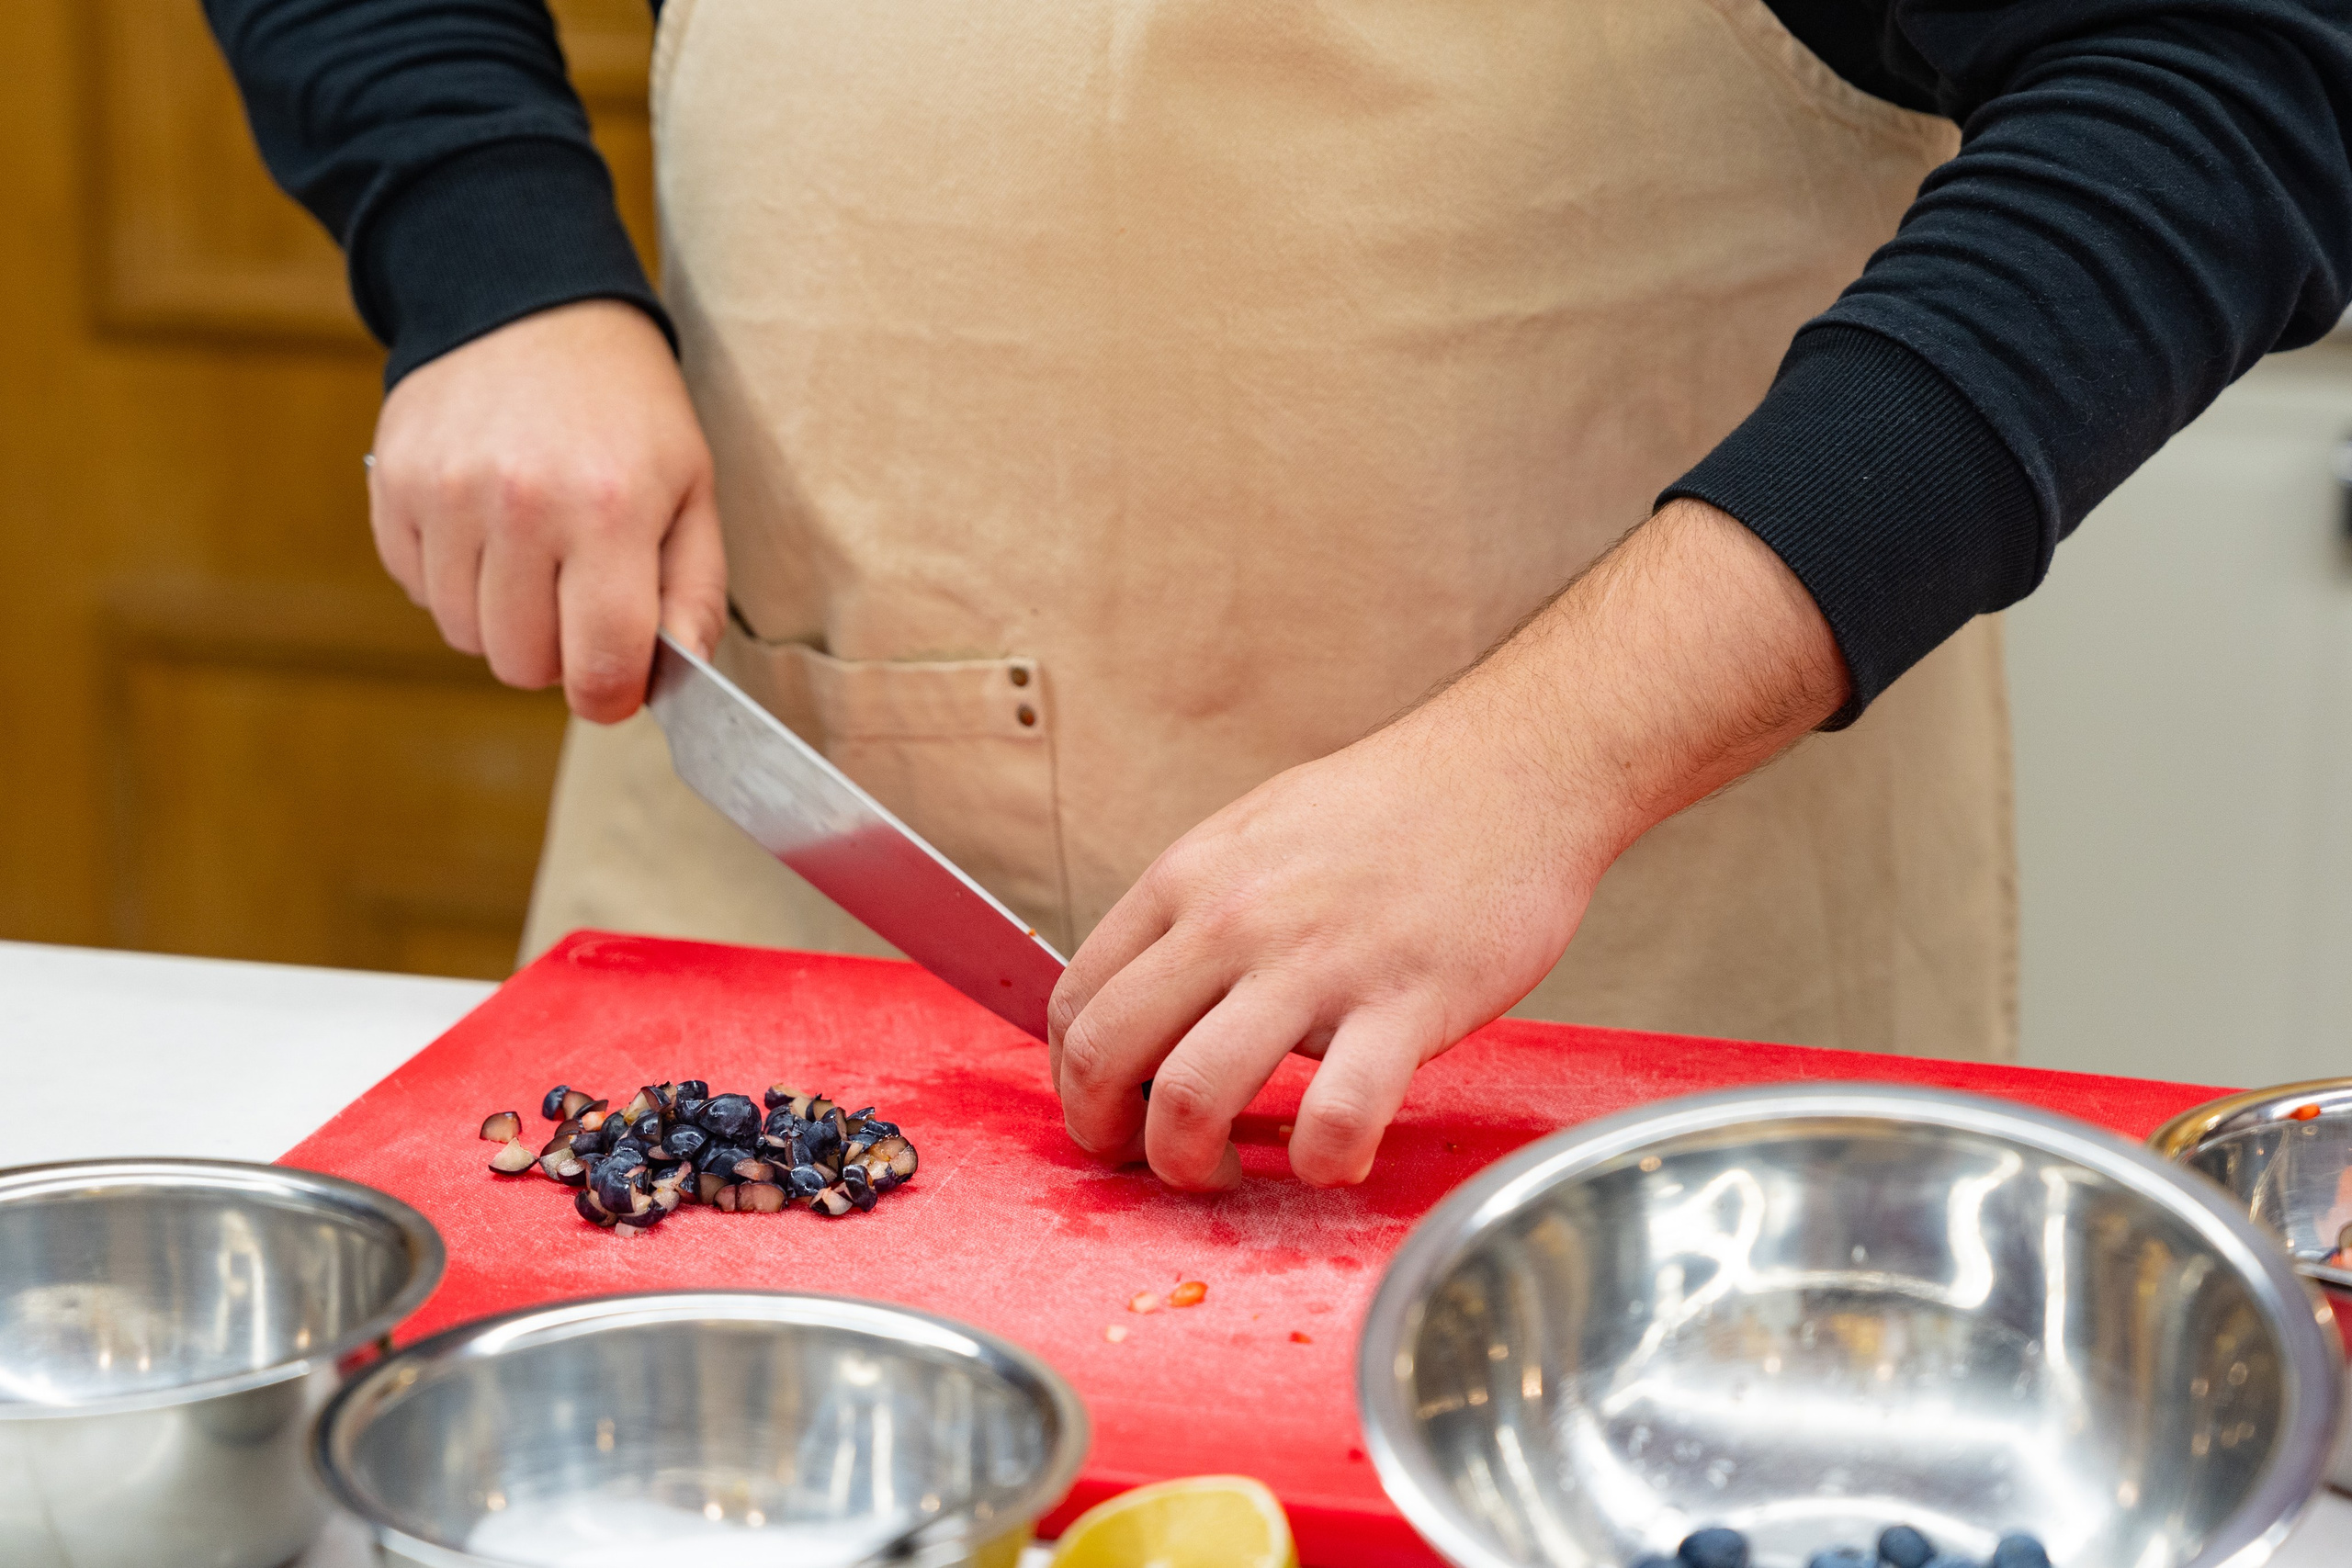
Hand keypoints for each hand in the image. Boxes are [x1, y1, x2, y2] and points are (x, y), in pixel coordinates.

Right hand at [367, 300, 725, 720]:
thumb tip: (676, 674)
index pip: (598, 665)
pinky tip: (485, 526)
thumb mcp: (691, 489)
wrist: (532, 304)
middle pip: (521, 665)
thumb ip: (692, 592)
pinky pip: (416, 588)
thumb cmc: (627, 410)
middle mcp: (521, 504)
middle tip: (578, 598)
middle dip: (556, 653)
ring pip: (463, 635)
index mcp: (609, 511)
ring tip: (534, 553)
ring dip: (502, 617)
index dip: (610, 695)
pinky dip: (452, 579)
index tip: (616, 681)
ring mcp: (446, 493)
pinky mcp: (393, 483)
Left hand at [1047, 500, 1850, 1189]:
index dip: (1074, 1082)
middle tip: (1148, 1159)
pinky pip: (1333, 1119)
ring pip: (1191, 1098)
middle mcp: (1233, 921)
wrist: (1514, 770)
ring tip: (1233, 1168)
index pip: (1075, 1002)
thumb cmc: (1392, 810)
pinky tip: (1334, 1155)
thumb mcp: (1255, 835)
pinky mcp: (1404, 1004)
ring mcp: (1316, 963)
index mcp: (1188, 880)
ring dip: (1192, 1165)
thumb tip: (1150, 998)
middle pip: (1104, 1056)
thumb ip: (1196, 912)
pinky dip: (1320, 1163)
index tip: (1109, 1113)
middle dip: (1107, 1136)